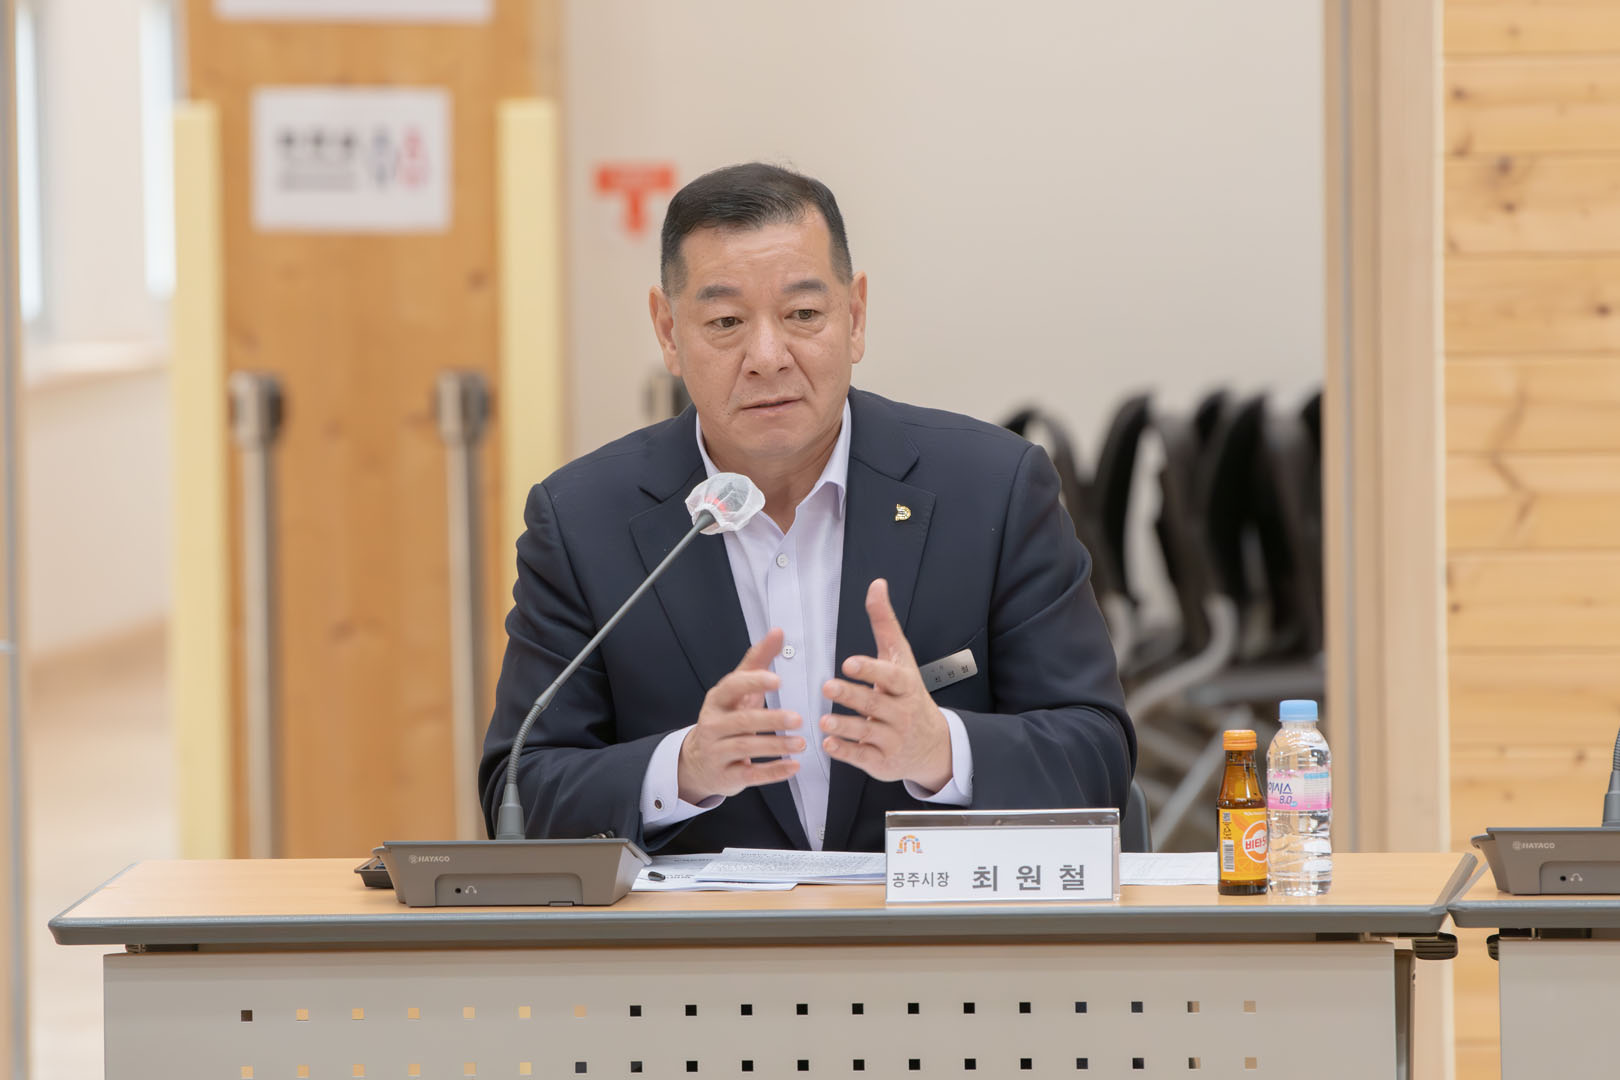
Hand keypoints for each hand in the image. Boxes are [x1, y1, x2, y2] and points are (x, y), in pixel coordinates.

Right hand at [677, 628, 803, 802]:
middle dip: (771, 720)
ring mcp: (717, 752)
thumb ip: (758, 661)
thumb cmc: (726, 718)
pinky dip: (773, 772)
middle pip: (742, 721)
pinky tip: (793, 767)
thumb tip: (778, 631)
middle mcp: (713, 725)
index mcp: (717, 700)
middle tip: (798, 719)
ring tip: (801, 743)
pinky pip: (750, 775)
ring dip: (776, 746)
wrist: (699, 761)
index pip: (732, 687)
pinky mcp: (726, 776)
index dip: (753, 683)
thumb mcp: (737, 690)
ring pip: (746, 749)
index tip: (777, 680)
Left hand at [819, 578, 952, 790]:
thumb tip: (876, 585)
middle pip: (875, 703)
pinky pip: (862, 756)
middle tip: (828, 686)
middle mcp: (901, 712)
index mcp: (904, 685)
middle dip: (851, 695)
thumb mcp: (900, 658)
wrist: (934, 744)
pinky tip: (828, 743)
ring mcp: (893, 739)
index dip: (870, 670)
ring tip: (824, 720)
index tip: (849, 662)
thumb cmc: (908, 694)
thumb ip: (884, 623)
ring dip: (845, 726)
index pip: (890, 677)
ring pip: (867, 732)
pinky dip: (845, 751)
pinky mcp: (882, 761)